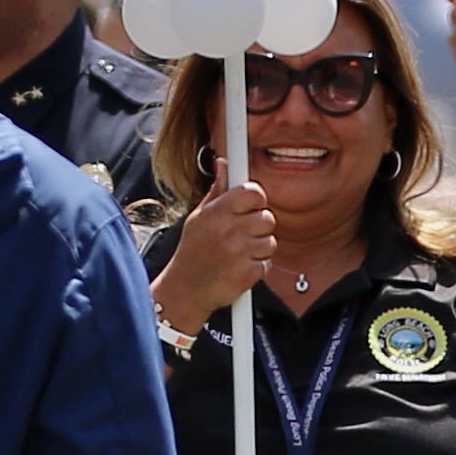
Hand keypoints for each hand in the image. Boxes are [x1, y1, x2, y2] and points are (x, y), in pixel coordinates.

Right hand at [158, 183, 275, 336]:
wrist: (185, 291)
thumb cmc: (192, 251)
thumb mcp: (198, 217)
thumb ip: (216, 190)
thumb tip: (224, 163)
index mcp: (216, 212)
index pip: (253, 192)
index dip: (256, 200)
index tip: (250, 206)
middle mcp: (227, 230)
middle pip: (267, 217)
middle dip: (259, 227)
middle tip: (242, 235)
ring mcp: (238, 253)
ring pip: (270, 242)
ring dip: (259, 249)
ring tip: (237, 254)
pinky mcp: (247, 274)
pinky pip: (267, 263)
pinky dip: (257, 267)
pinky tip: (238, 268)